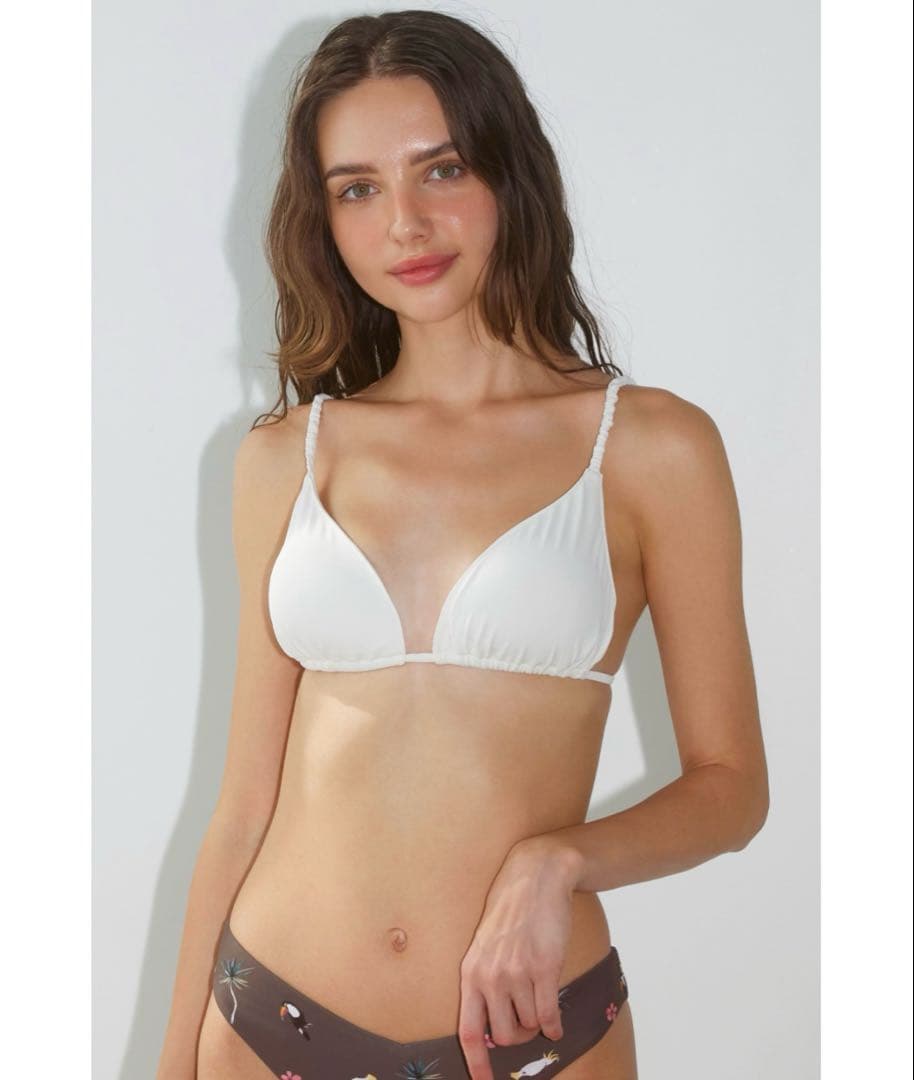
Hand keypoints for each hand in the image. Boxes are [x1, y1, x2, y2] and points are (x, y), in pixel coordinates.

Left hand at [456, 837, 582, 1079]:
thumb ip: (484, 982)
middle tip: (526, 1021)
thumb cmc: (510, 913)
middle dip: (517, 1035)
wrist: (534, 878)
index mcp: (471, 973)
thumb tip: (491, 1028)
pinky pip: (548, 1015)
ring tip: (539, 1000)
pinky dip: (554, 1024)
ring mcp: (517, 973)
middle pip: (503, 1036)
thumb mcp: (484, 946)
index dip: (476, 1064)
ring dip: (537, 1021)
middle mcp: (490, 976)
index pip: (468, 1032)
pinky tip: (556, 1021)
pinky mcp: (543, 967)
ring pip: (529, 1025)